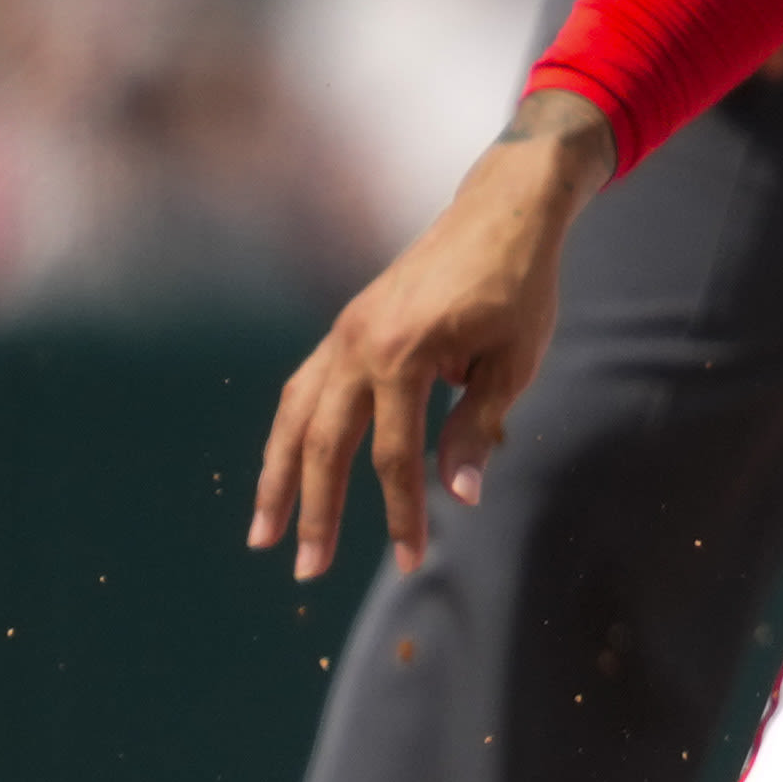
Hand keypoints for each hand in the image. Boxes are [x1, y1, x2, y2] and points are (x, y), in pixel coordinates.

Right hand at [256, 94, 611, 576]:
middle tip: (307, 570)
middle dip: (315, 511)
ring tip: (264, 533)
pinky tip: (283, 464)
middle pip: (324, 443)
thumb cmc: (519, 287)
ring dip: (277, 477)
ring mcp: (343, 334)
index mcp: (403, 355)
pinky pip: (303, 388)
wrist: (501, 212)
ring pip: (295, 417)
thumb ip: (477, 427)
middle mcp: (358, 344)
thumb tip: (458, 495)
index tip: (410, 560)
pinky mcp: (345, 328)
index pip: (394, 456)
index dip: (401, 513)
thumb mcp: (514, 361)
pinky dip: (288, 431)